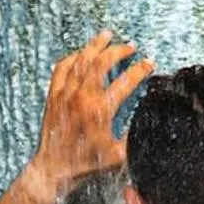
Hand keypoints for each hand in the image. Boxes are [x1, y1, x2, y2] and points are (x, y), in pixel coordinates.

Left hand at [29, 32, 153, 194]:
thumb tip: (147, 119)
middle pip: (102, 62)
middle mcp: (82, 97)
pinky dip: (73, 57)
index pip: (126, 82)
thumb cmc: (86, 164)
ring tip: (106, 35)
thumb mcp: (118, 155)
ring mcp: (65, 94)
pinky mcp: (54, 95)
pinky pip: (62, 67)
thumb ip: (134, 136)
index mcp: (100, 110)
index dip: (140, 70)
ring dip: (95, 45)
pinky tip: (81, 53)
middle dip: (119, 50)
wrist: (54, 168)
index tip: (149, 63)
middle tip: (130, 46)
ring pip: (81, 59)